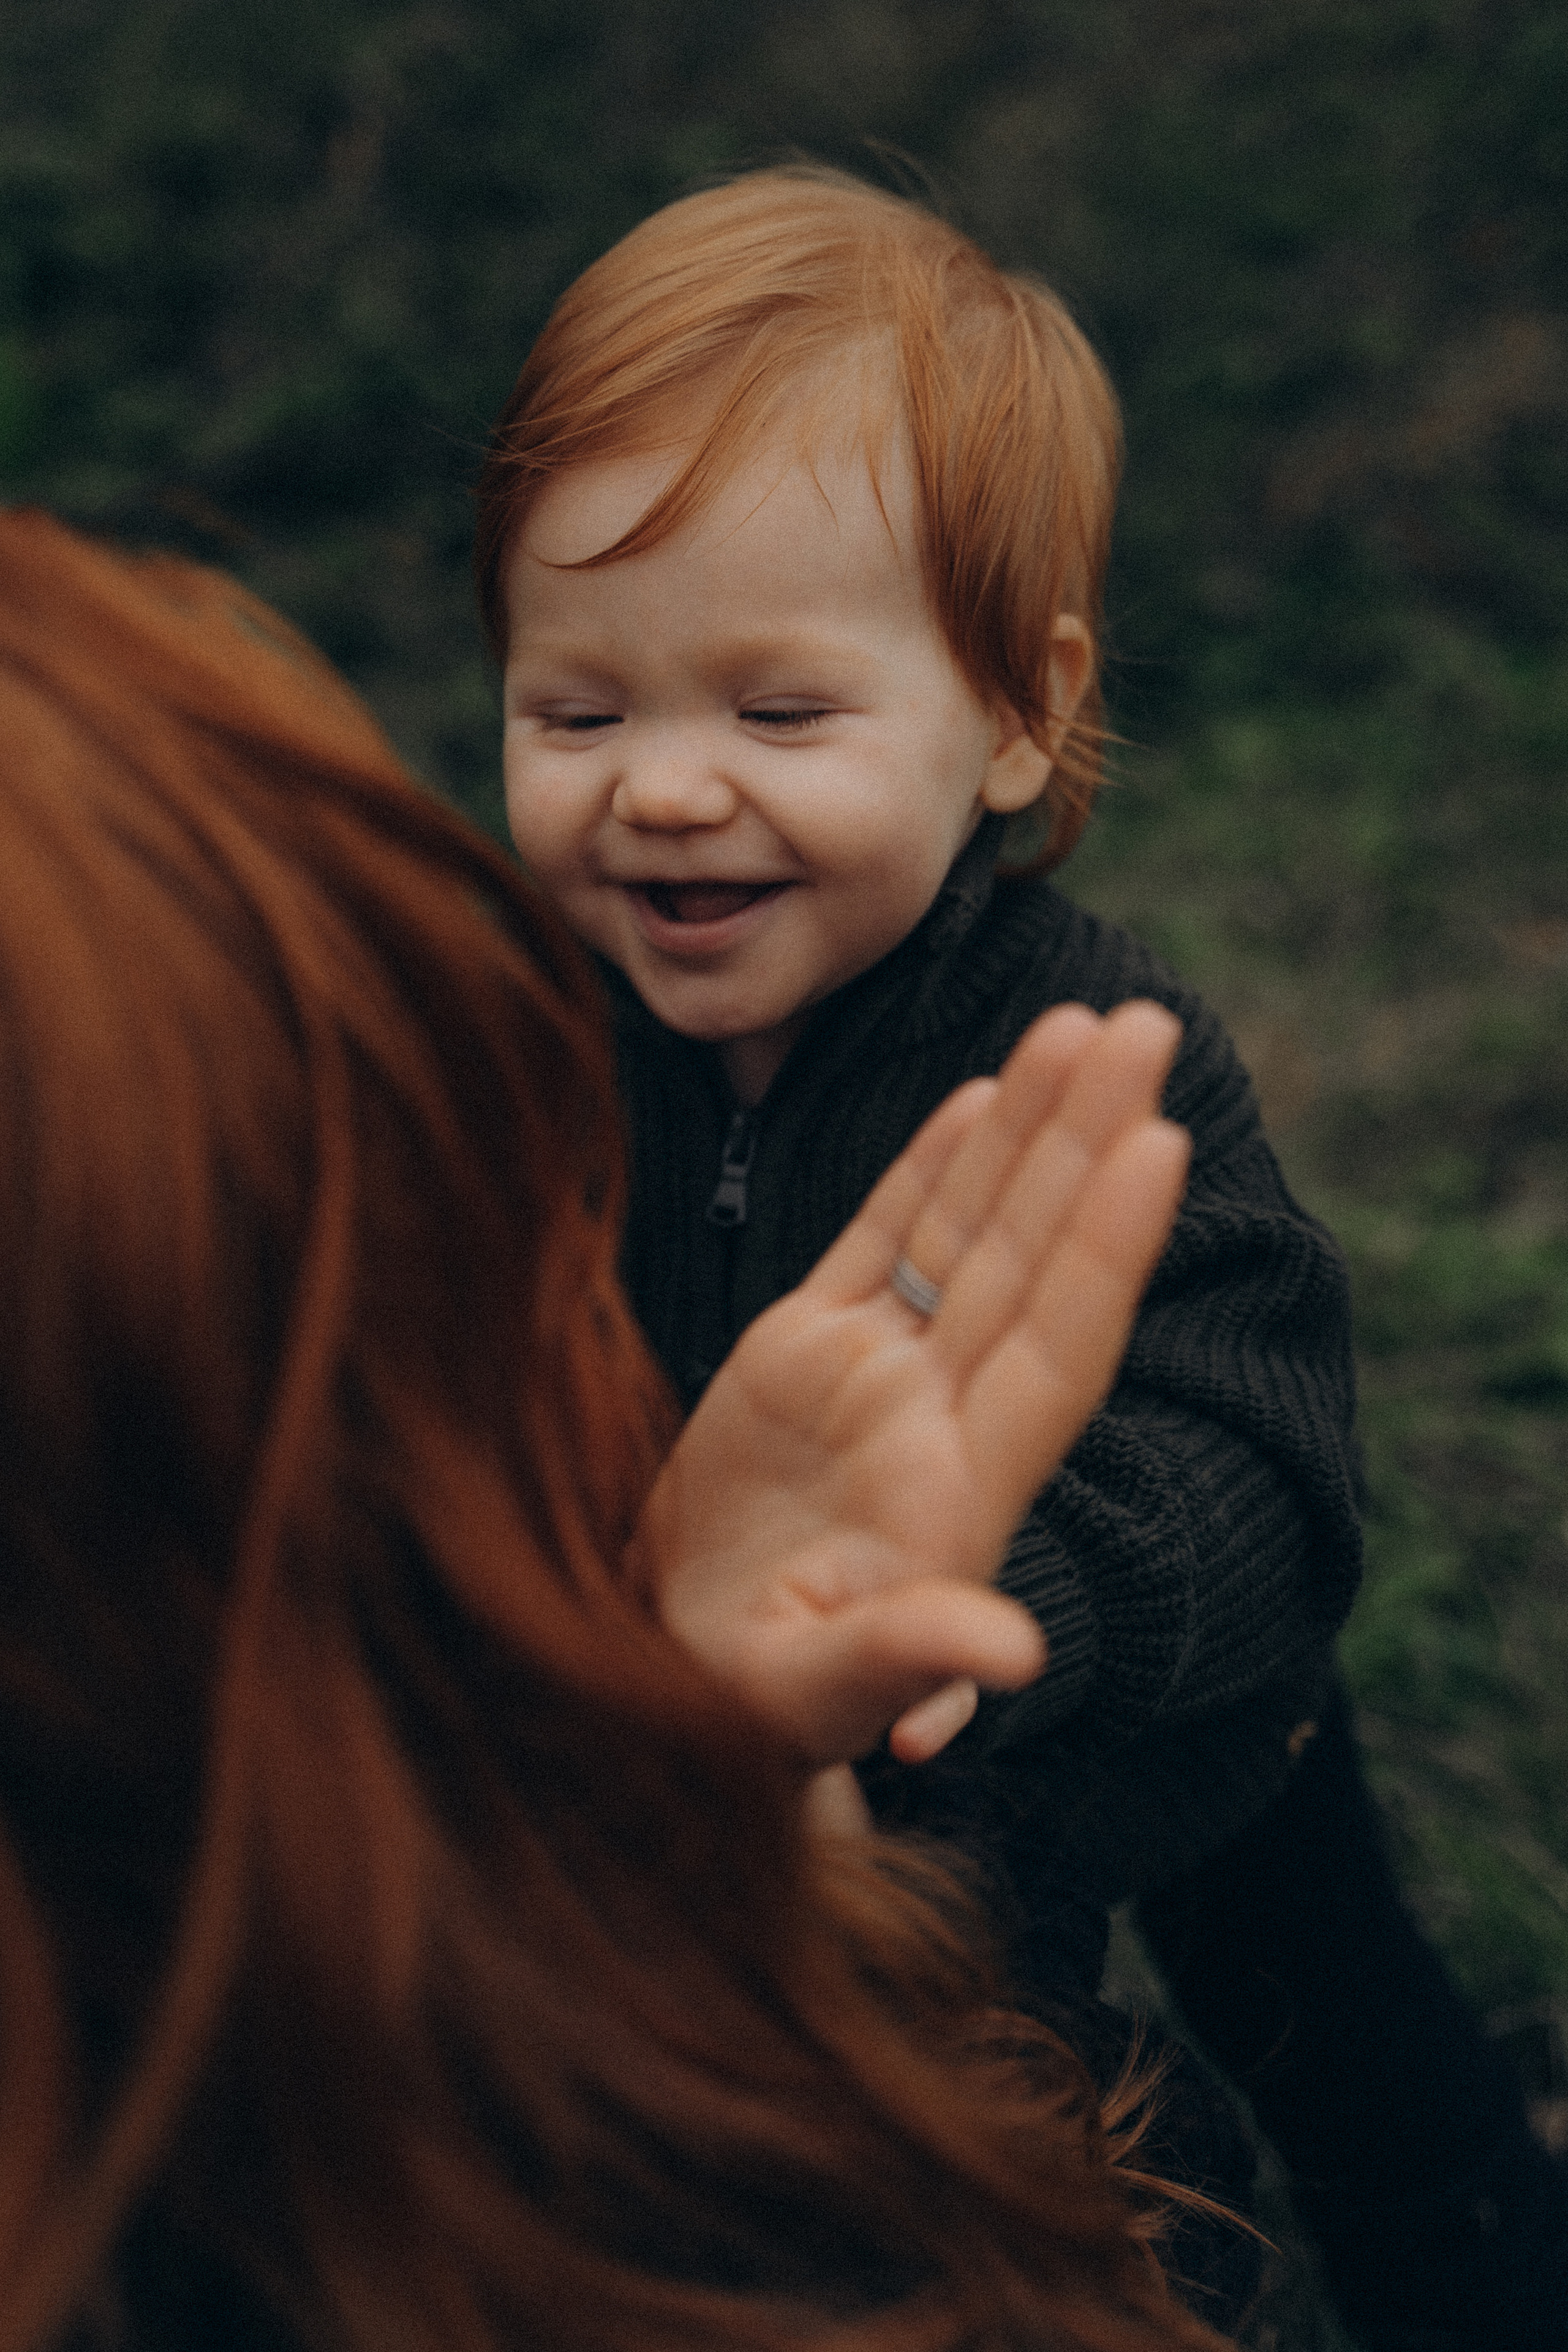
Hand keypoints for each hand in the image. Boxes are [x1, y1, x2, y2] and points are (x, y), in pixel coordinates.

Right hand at [636, 1001, 1189, 1769]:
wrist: (659, 1671)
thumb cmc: (741, 1708)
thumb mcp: (817, 1697)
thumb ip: (907, 1663)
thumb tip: (1013, 1657)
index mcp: (958, 1490)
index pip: (1056, 1344)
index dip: (1109, 1247)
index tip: (1159, 1141)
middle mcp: (937, 1416)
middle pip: (1032, 1256)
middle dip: (1089, 1138)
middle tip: (1151, 1025)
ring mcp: (875, 1378)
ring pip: (970, 1229)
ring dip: (1028, 1129)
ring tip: (1084, 1024)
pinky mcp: (802, 1356)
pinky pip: (883, 1241)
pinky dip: (931, 1167)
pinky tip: (982, 1096)